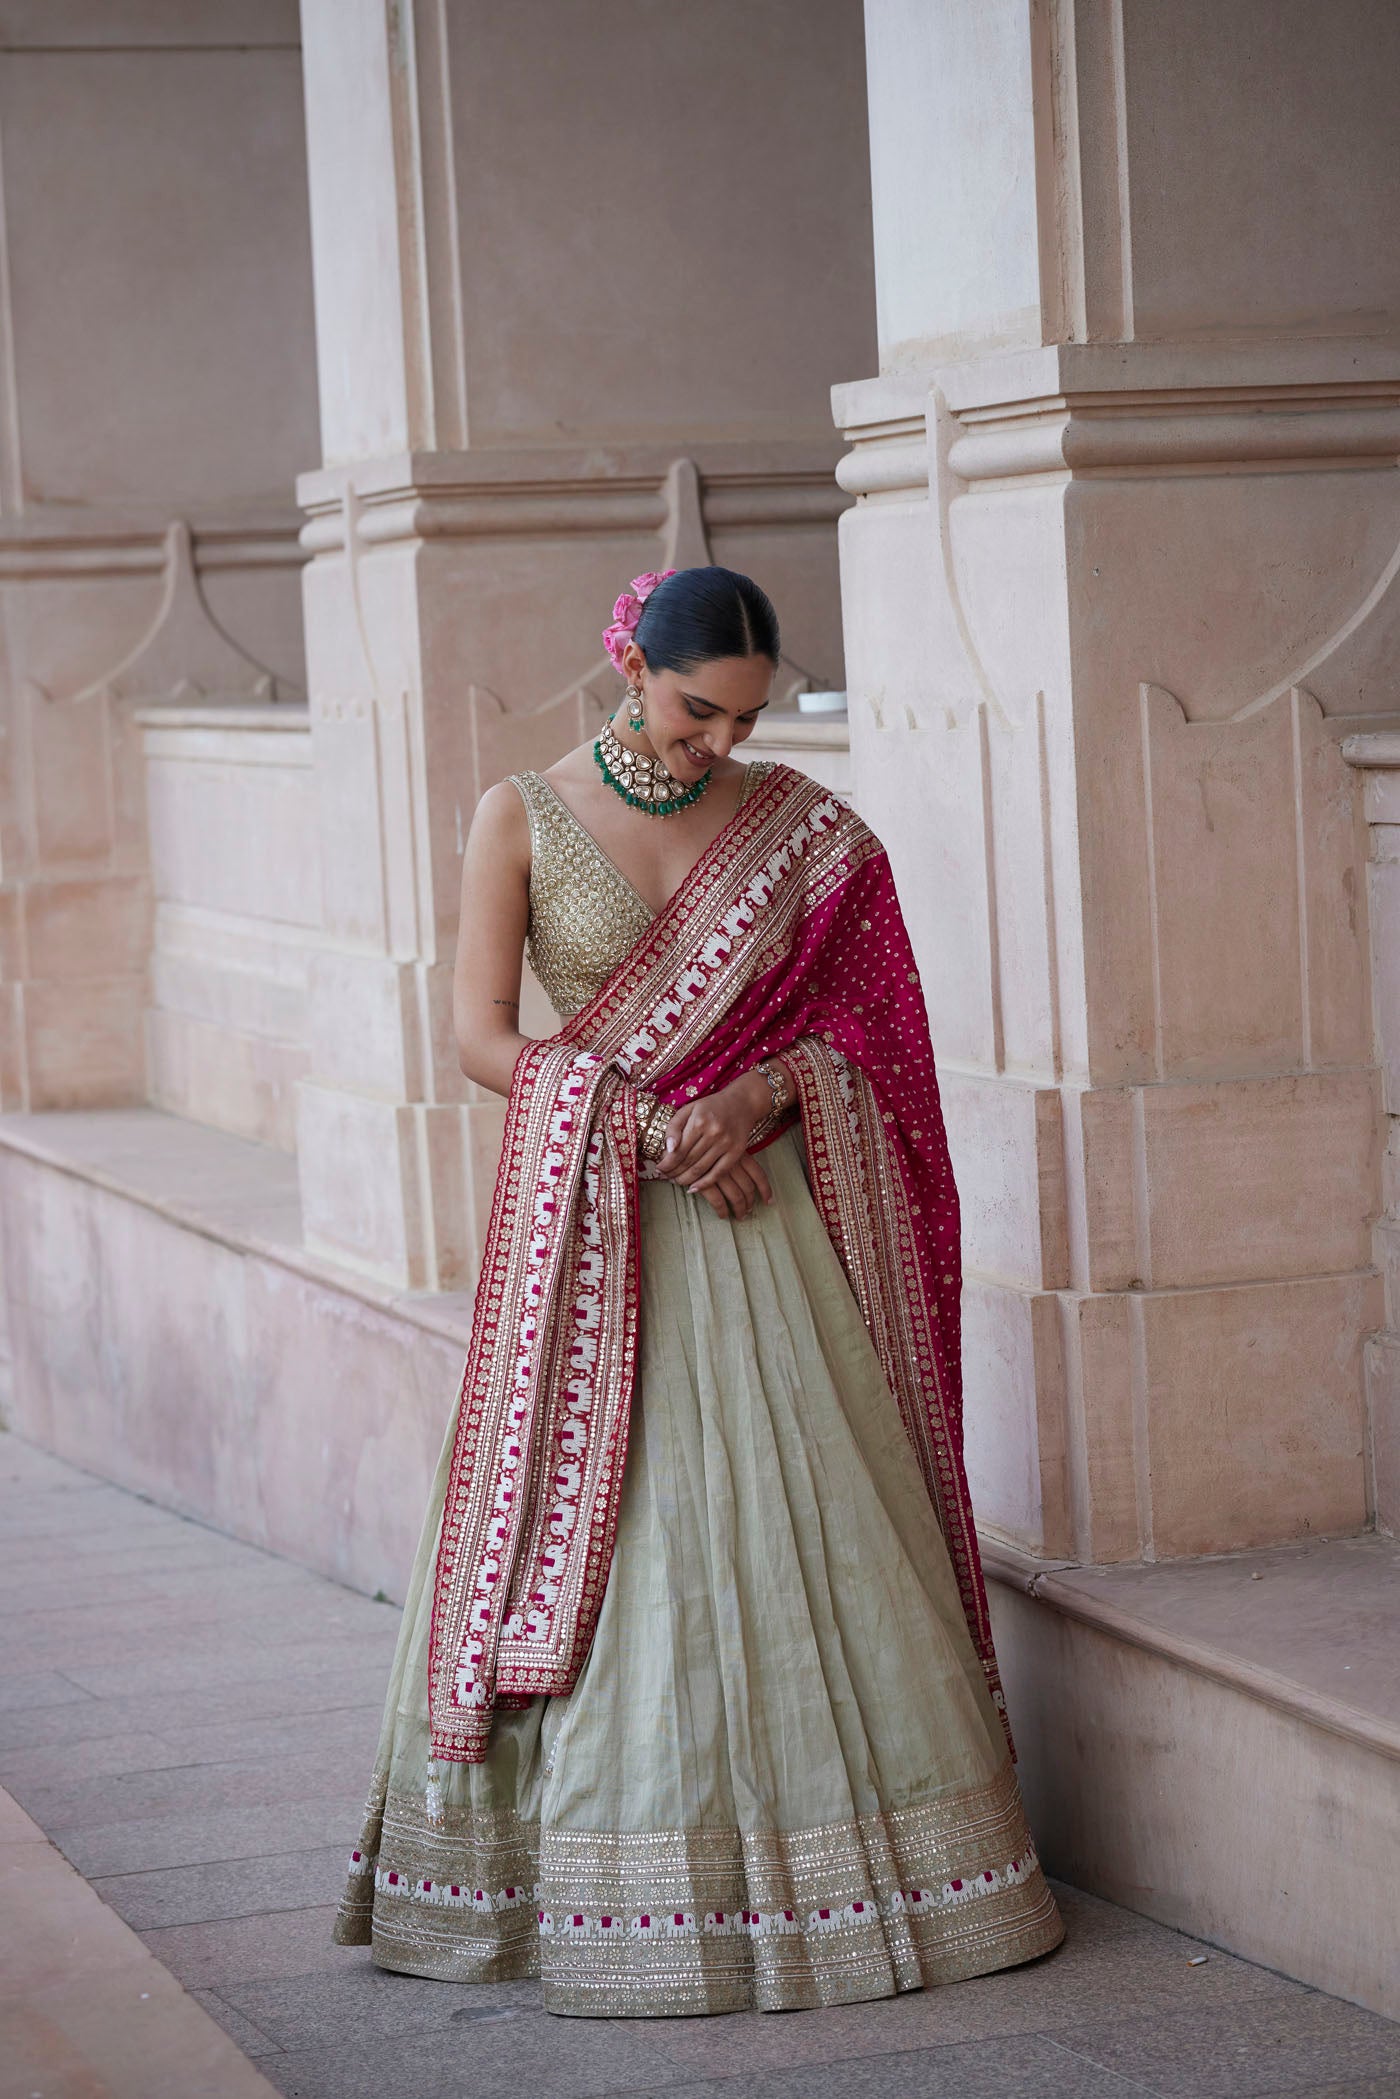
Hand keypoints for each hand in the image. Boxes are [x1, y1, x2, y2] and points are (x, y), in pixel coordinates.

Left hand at [657, 1072, 774, 1219]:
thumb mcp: (688, 1110)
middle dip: (673, 1173)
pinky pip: (718, 1173)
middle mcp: (713, 1132)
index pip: (678, 1150)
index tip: (658, 1170)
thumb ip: (674, 1127)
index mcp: (698, 1121)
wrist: (742, 1103)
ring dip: (685, 1179)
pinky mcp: (737, 1152)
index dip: (666, 1164)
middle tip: (664, 1177)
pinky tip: (693, 1189)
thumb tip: (668, 1149)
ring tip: (675, 1181)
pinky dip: (705, 1183)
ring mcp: (726, 1143)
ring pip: (701, 1169)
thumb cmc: (710, 1107)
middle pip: (688, 1161)